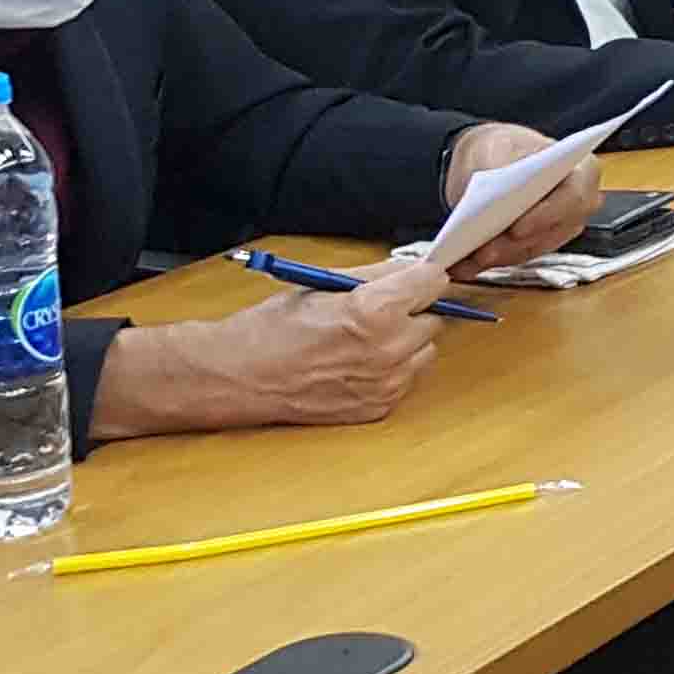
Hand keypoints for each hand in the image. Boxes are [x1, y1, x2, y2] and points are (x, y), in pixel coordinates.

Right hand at [90, 257, 454, 438]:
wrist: (239, 377)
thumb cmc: (271, 329)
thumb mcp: (324, 285)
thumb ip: (376, 274)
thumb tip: (409, 267)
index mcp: (375, 312)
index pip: (434, 282)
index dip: (422, 277)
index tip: (414, 278)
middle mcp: (388, 350)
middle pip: (434, 318)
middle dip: (411, 311)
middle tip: (378, 310)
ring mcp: (386, 383)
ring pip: (424, 351)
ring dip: (405, 342)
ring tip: (361, 340)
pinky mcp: (378, 407)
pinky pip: (405, 379)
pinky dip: (390, 370)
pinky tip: (354, 364)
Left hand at [443, 125, 604, 274]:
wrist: (491, 160)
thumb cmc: (503, 148)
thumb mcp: (498, 146)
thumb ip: (500, 166)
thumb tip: (494, 194)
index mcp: (581, 170)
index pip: (573, 198)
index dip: (546, 216)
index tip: (516, 228)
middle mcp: (579, 204)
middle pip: (550, 232)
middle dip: (512, 245)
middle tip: (481, 252)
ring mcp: (561, 228)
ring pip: (531, 249)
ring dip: (497, 257)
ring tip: (465, 260)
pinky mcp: (538, 245)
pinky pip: (515, 257)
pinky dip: (489, 262)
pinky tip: (463, 264)